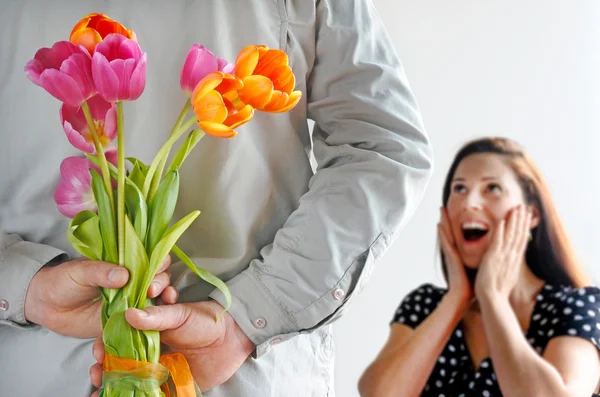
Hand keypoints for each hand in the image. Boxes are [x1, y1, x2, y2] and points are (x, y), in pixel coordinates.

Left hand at [24, 255, 173, 337]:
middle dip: (162, 285)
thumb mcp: (80, 271)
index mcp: (126, 264)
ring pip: (155, 302)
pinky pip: (139, 326)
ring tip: (158, 310)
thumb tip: (123, 275)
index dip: (159, 264)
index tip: (153, 273)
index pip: (152, 259)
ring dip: (162, 306)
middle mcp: (133, 283)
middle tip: (151, 291)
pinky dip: (146, 329)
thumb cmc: (63, 280)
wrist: (47, 306)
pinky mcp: (124, 322)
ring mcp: (130, 303)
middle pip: (159, 280)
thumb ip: (101, 271)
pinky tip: (149, 331)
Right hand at [89, 300, 254, 393]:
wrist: (235, 337)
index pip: (121, 338)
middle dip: (104, 368)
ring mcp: (161, 370)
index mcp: (151, 331)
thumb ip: (158, 316)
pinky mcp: (173, 386)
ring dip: (114, 386)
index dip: (106, 343)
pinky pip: (151, 395)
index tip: (97, 348)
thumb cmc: (209, 320)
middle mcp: (152, 351)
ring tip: (99, 392)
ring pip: (131, 381)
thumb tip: (130, 314)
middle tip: (96, 372)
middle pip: (121, 362)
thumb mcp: (182, 314)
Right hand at [438, 207, 472, 306]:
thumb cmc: (470, 286)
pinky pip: (446, 243)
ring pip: (447, 234)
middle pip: (450, 232)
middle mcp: (454, 253)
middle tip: (443, 207)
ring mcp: (451, 255)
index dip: (454, 225)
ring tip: (440, 210)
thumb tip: (486, 258)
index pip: (457, 236)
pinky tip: (439, 226)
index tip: (453, 214)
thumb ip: (478, 261)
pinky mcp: (451, 258)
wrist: (463, 297)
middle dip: (447, 219)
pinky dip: (442, 234)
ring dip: (443, 222)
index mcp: (460, 255)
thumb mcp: (475, 269)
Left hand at [474, 205, 531, 299]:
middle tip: (524, 206)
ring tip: (517, 208)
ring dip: (514, 221)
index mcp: (514, 261)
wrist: (493, 300)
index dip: (524, 227)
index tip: (526, 217)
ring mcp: (504, 257)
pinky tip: (502, 220)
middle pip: (519, 235)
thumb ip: (509, 266)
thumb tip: (511, 262)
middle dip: (521, 220)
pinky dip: (501, 231)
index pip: (521, 240)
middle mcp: (512, 257)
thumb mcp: (507, 276)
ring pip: (511, 235)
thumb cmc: (497, 291)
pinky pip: (498, 241)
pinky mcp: (494, 258)